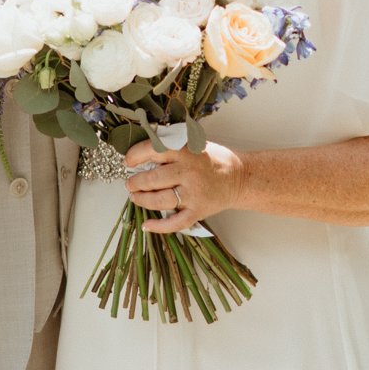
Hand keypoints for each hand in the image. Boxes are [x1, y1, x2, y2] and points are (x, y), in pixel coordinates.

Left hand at [123, 137, 245, 236]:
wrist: (240, 177)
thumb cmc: (213, 159)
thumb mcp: (194, 143)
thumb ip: (171, 146)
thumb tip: (140, 154)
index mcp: (186, 151)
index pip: (153, 150)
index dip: (135, 156)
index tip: (128, 162)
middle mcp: (189, 172)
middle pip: (152, 179)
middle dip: (135, 183)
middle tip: (130, 184)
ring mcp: (194, 194)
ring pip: (159, 200)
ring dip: (142, 200)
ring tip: (135, 197)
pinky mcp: (198, 211)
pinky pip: (175, 222)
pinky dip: (158, 226)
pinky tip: (146, 225)